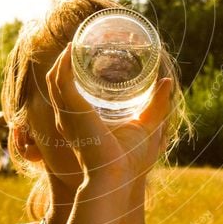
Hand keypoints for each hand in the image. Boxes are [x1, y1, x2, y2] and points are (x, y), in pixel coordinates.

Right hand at [45, 43, 171, 187]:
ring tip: (72, 45)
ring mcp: (66, 114)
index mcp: (79, 125)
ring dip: (62, 61)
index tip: (82, 61)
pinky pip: (62, 81)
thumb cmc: (128, 162)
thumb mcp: (146, 127)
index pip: (67, 98)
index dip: (71, 79)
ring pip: (55, 80)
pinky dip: (64, 64)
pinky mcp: (72, 109)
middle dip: (63, 65)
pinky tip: (72, 50)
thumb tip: (167, 83)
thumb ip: (156, 106)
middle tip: (76, 48)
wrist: (115, 178)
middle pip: (56, 86)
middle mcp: (67, 119)